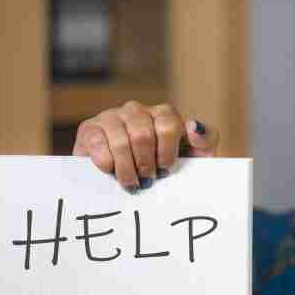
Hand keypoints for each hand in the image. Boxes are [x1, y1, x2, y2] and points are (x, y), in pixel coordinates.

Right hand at [72, 101, 219, 191]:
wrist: (127, 184)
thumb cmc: (164, 171)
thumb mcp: (194, 158)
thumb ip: (205, 141)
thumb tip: (194, 126)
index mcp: (163, 115)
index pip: (168, 124)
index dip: (167, 152)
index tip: (166, 170)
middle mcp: (137, 110)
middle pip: (142, 133)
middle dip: (146, 164)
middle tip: (147, 181)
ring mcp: (111, 117)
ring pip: (120, 140)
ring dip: (127, 169)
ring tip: (131, 183)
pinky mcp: (89, 129)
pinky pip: (97, 142)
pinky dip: (106, 163)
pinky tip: (110, 171)